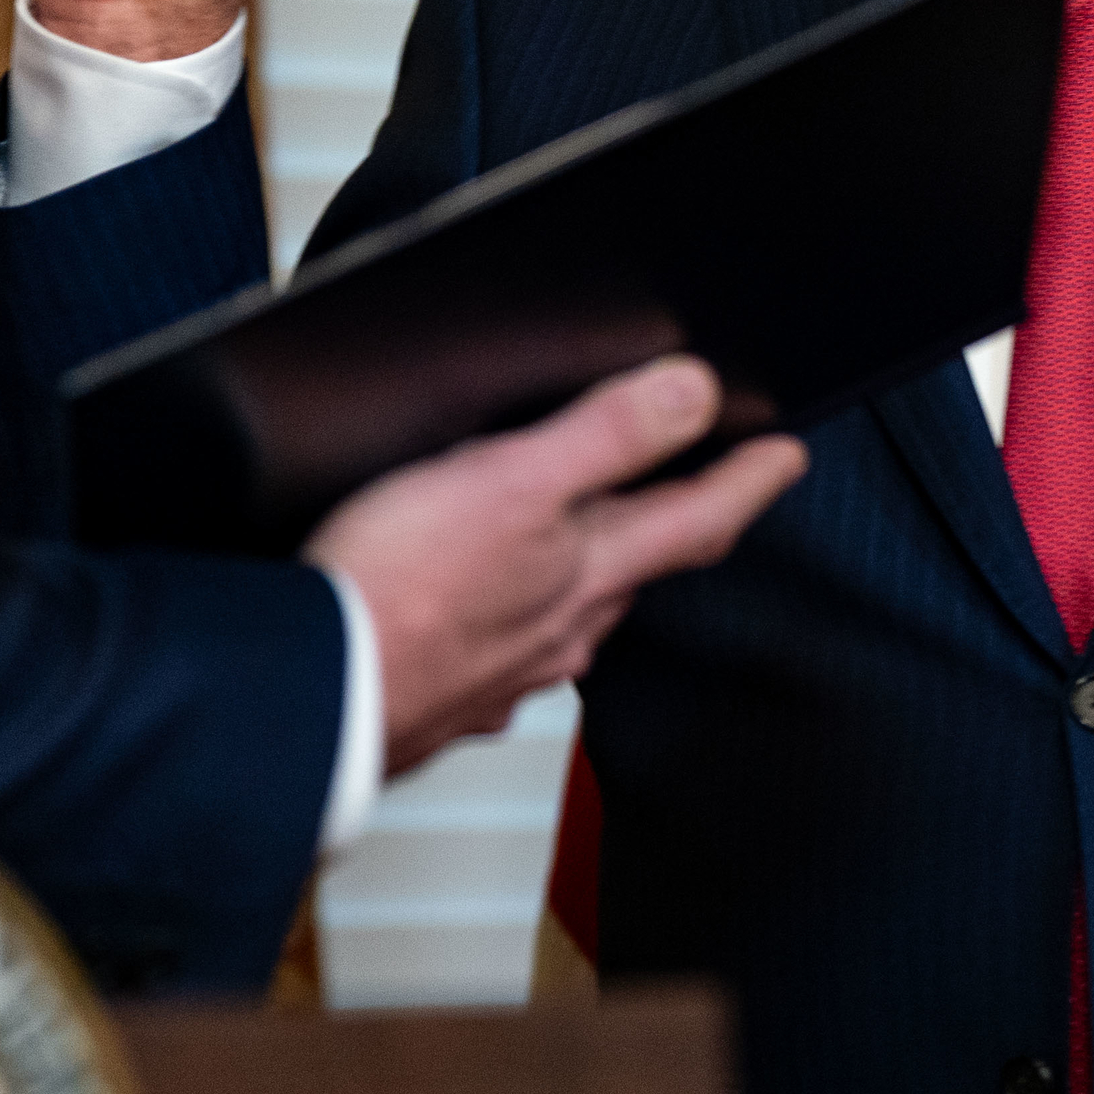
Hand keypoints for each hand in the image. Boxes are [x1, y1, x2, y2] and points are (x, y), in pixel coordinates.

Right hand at [307, 357, 807, 777]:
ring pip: (570, 615)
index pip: (696, 521)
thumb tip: (696, 392)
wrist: (306, 701)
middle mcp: (560, 630)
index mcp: (589, 572)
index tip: (787, 458)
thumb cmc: (399, 593)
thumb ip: (608, 437)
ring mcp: (503, 671)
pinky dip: (506, 619)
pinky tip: (476, 610)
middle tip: (695, 494)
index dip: (747, 482)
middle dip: (667, 527)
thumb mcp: (516, 484)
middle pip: (637, 572)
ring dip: (585, 575)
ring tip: (586, 544)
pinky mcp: (442, 696)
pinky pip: (500, 649)